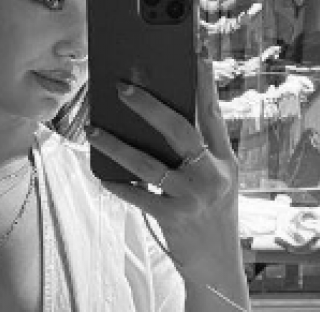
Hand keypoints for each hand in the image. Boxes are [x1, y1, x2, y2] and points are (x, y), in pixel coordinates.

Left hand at [86, 59, 248, 308]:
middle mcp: (213, 175)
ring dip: (116, 145)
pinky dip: (116, 183)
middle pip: (180, 130)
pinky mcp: (173, 218)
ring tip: (94, 130)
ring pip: (148, 163)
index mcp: (225, 160)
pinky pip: (137, 194)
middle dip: (149, 106)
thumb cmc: (212, 215)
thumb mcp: (217, 180)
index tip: (197, 54)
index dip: (204, 83)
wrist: (217, 265)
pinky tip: (101, 174)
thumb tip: (159, 118)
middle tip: (122, 87)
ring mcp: (193, 197)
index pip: (213, 114)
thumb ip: (198, 152)